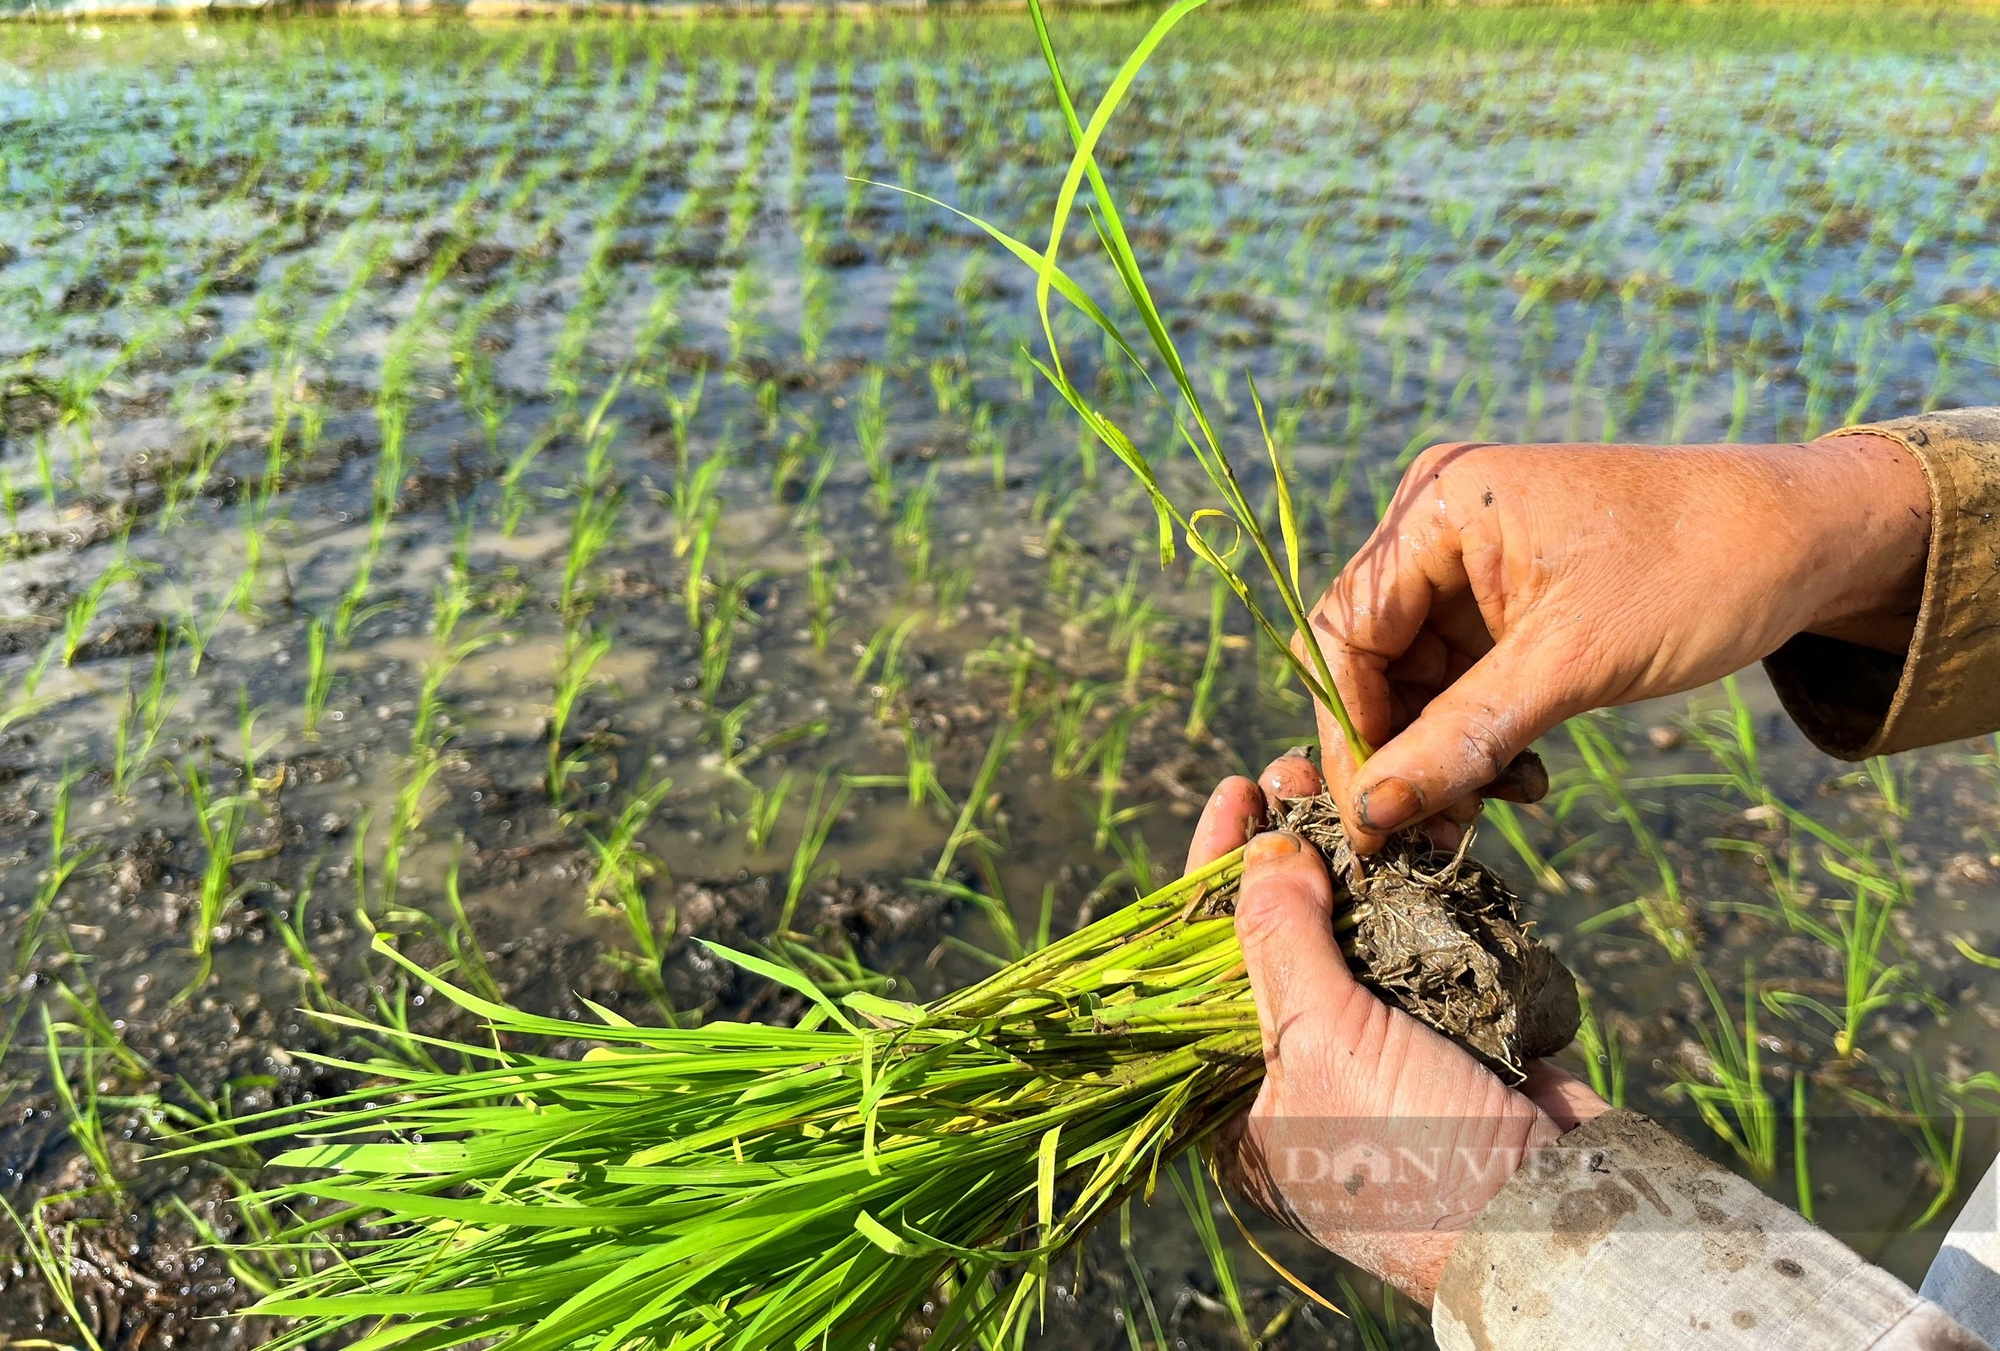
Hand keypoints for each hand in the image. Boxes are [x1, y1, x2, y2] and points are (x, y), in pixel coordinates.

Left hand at [1189, 754, 1608, 1302]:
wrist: (1564, 1215)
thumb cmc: (1417, 1154)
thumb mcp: (1319, 1045)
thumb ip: (1279, 941)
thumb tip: (1262, 850)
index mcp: (1236, 1103)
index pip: (1200, 966)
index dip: (1213, 873)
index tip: (1235, 792)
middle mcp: (1296, 1076)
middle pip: (1273, 939)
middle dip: (1284, 853)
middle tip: (1296, 769)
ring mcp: (1376, 1054)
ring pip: (1348, 935)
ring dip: (1350, 859)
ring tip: (1352, 783)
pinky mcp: (1445, 1036)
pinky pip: (1417, 948)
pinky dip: (1415, 893)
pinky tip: (1412, 833)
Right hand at [1300, 434, 1929, 852]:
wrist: (1806, 541)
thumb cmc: (1697, 575)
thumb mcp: (1572, 665)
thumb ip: (1461, 738)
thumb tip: (1370, 816)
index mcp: (1439, 506)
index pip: (1347, 630)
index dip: (1351, 729)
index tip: (1371, 819)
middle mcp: (1437, 524)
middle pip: (1370, 657)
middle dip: (1399, 749)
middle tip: (1429, 835)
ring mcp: (1468, 560)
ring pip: (1412, 679)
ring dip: (1442, 752)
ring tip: (1486, 812)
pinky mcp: (1502, 597)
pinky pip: (1458, 677)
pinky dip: (1478, 734)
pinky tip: (1521, 774)